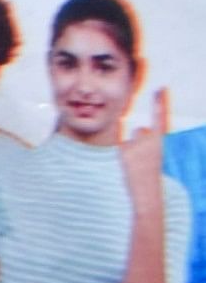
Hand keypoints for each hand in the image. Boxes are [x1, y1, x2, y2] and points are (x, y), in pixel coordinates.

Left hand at [125, 87, 172, 202]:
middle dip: (139, 142)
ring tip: (136, 164)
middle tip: (142, 160)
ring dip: (131, 149)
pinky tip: (129, 166)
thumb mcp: (152, 154)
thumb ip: (147, 140)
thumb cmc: (149, 174)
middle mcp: (151, 141)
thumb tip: (139, 128)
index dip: (160, 103)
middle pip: (140, 131)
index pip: (161, 118)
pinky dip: (123, 154)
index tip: (160, 88)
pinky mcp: (124, 151)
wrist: (147, 193)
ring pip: (130, 139)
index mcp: (161, 142)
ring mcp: (137, 146)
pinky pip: (120, 145)